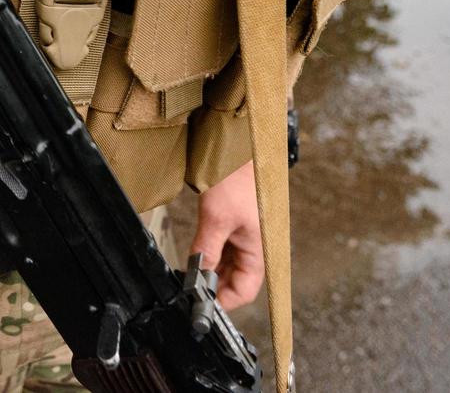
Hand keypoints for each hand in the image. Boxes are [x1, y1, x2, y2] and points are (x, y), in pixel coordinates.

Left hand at [191, 160, 263, 309]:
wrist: (240, 148)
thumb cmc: (237, 178)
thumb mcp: (216, 218)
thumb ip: (206, 250)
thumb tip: (196, 276)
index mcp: (259, 249)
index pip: (245, 290)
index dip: (224, 300)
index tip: (201, 302)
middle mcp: (255, 245)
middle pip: (236, 279)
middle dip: (214, 285)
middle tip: (190, 287)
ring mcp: (245, 235)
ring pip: (229, 264)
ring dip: (211, 269)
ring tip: (190, 271)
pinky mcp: (236, 224)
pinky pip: (224, 247)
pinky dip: (211, 253)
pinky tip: (196, 254)